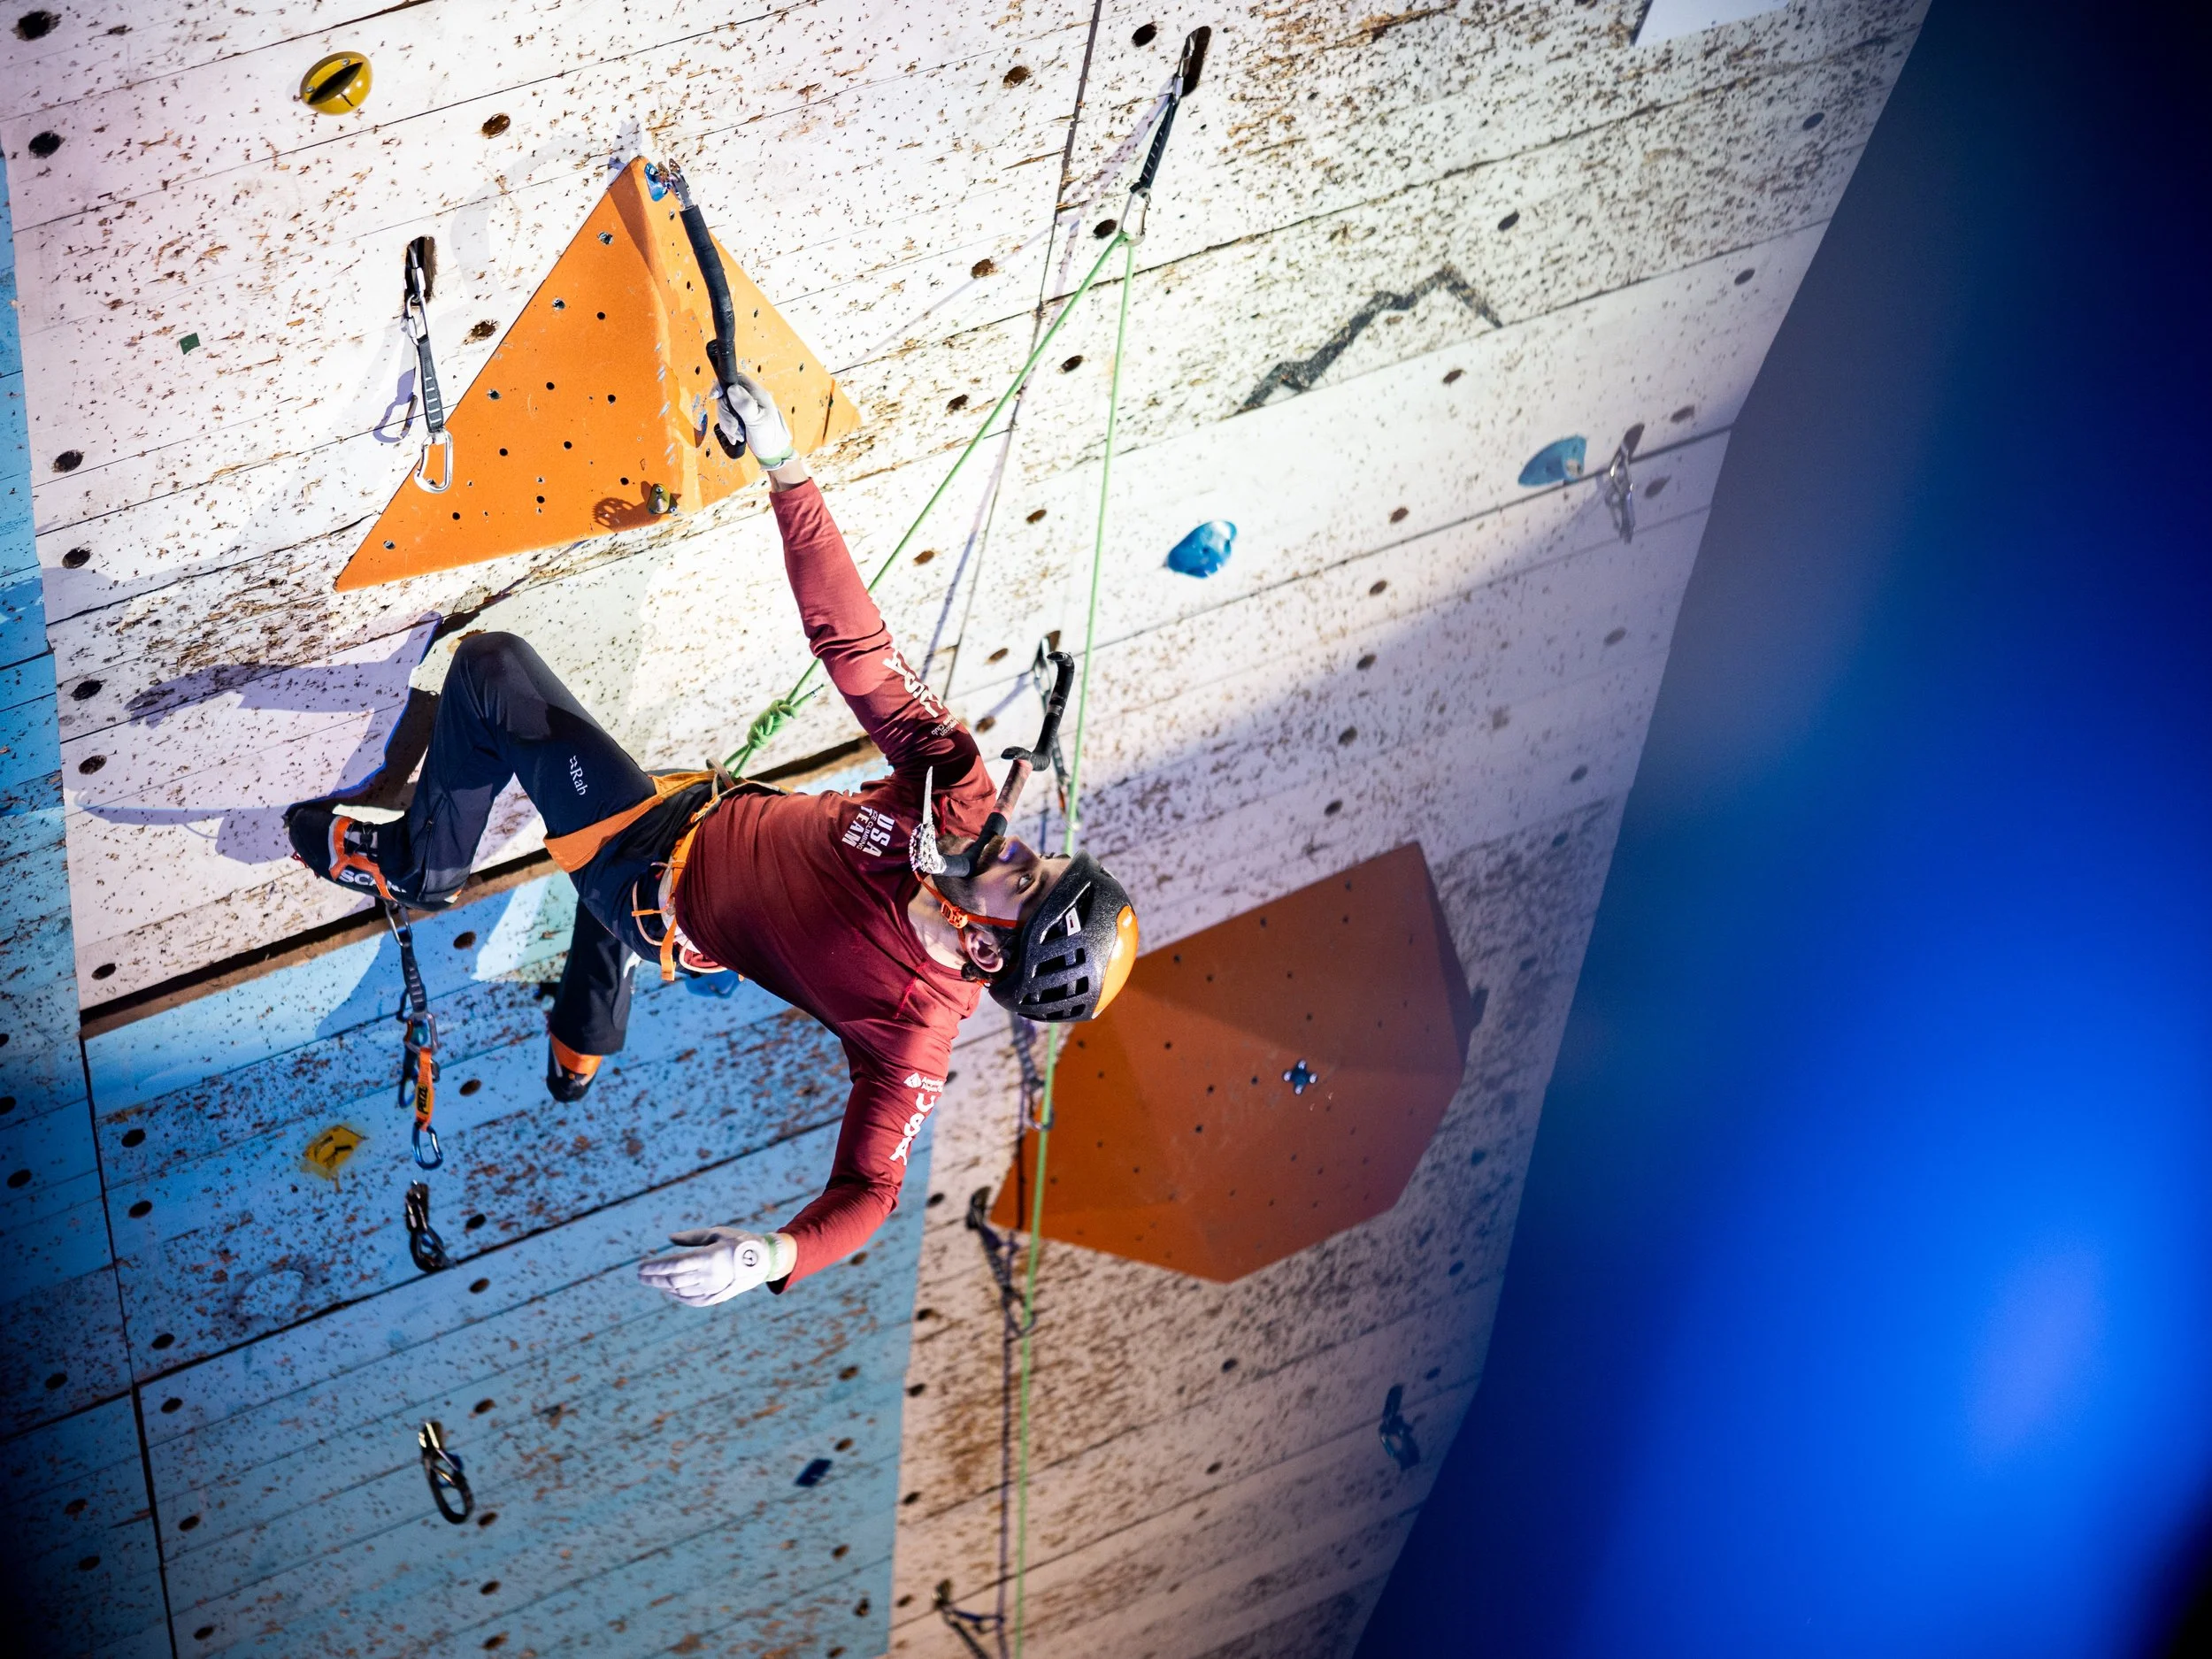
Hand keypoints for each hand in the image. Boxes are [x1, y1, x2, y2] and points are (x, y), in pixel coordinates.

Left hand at [637, 1226, 794, 1305]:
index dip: (656, 1266)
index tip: (641, 1265)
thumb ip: (692, 1237)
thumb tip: (669, 1239)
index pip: (676, 1264)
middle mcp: (710, 1276)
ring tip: (649, 1280)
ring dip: (662, 1286)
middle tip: (639, 1274)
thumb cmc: (739, 1241)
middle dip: (653, 1277)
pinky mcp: (716, 1297)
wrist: (764, 1261)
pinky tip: (668, 1290)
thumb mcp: (717, 1233)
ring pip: (680, 1290)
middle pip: (674, 1279)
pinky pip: (691, 1300)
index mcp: (710, 1257)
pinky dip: (676, 1296)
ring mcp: (713, 1288)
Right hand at [714, 369, 796, 469]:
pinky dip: (729, 429)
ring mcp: (745, 408)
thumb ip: (745, 404)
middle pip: (726, 396)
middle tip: (733, 428)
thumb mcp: (757, 421)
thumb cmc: (770, 438)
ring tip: (738, 436)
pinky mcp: (741, 418)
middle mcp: (751, 398)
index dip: (723, 386)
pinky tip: (736, 438)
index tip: (715, 397)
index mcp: (757, 394)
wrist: (773, 455)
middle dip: (726, 414)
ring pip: (725, 409)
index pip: (736, 379)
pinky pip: (727, 419)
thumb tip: (732, 388)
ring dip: (728, 424)